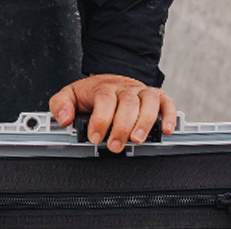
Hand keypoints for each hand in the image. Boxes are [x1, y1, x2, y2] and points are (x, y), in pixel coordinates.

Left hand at [49, 75, 176, 152]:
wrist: (110, 80)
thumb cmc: (92, 94)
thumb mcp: (70, 95)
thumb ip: (60, 105)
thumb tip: (63, 118)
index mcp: (104, 88)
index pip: (105, 101)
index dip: (101, 120)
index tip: (95, 137)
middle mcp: (126, 89)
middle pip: (128, 105)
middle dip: (122, 127)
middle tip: (114, 146)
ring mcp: (143, 93)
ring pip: (150, 103)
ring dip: (145, 123)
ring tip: (137, 140)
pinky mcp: (157, 98)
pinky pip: (168, 104)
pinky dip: (169, 116)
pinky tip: (166, 131)